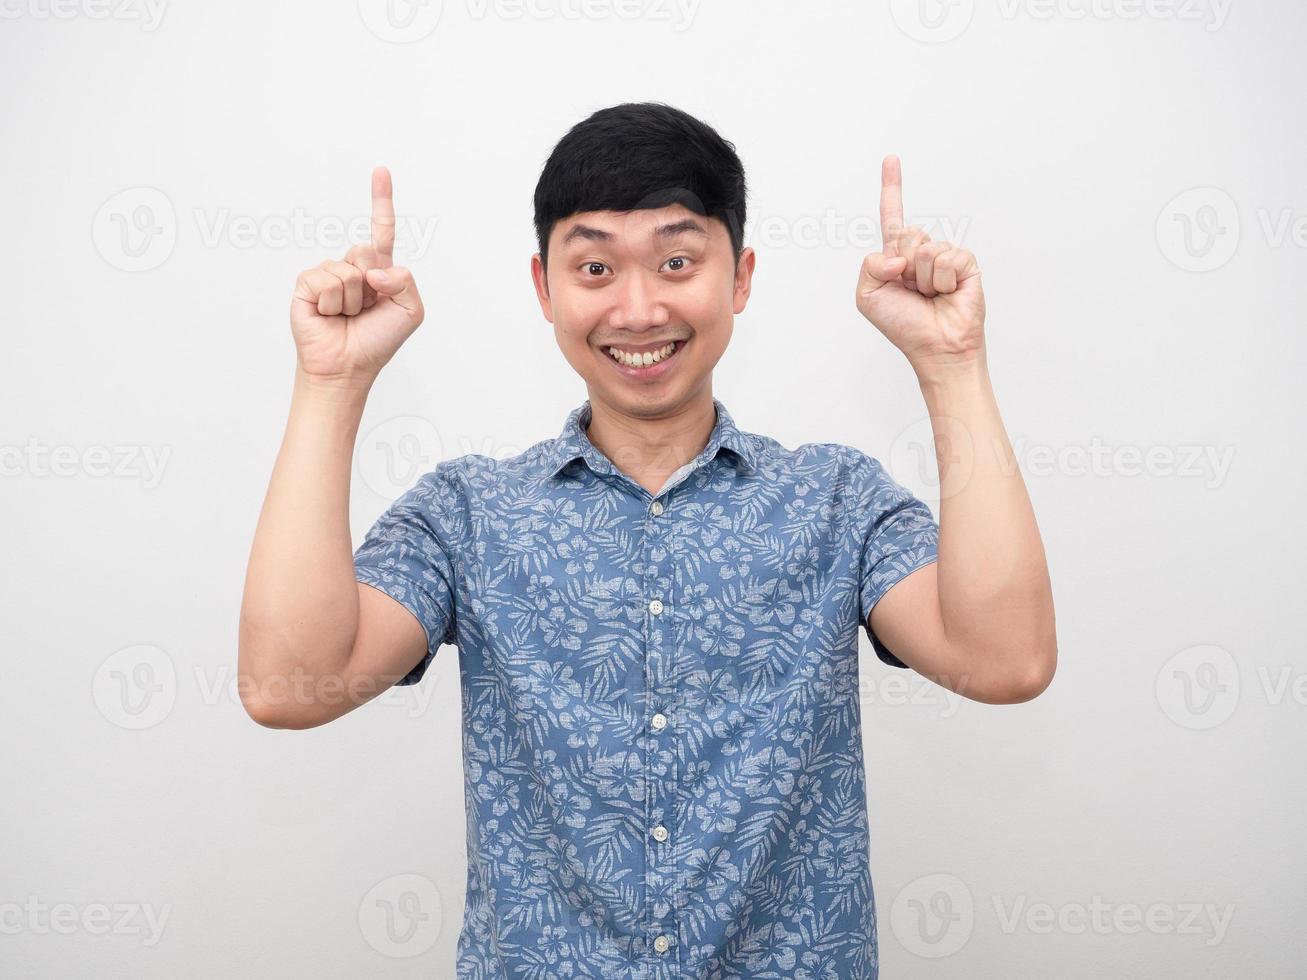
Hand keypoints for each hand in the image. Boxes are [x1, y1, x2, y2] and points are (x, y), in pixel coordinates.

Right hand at [290, 167, 424, 385]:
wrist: (348, 367)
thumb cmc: (377, 341)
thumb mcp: (410, 311)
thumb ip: (406, 282)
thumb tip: (375, 269)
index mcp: (378, 271)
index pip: (380, 230)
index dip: (381, 200)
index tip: (381, 170)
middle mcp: (351, 268)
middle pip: (366, 251)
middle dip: (372, 283)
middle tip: (365, 309)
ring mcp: (327, 274)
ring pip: (347, 270)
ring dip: (353, 300)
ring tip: (347, 317)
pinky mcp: (306, 285)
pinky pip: (326, 280)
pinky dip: (333, 303)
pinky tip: (329, 317)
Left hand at [856, 155, 985, 374]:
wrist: (935, 346)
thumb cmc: (903, 325)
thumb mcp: (868, 296)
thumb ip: (869, 266)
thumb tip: (899, 255)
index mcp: (897, 257)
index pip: (892, 217)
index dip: (892, 188)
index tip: (891, 158)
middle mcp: (921, 253)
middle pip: (907, 232)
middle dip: (903, 264)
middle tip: (912, 290)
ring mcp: (945, 257)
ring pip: (926, 248)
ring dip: (922, 278)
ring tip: (930, 296)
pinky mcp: (966, 264)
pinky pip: (946, 258)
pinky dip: (941, 281)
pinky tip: (947, 294)